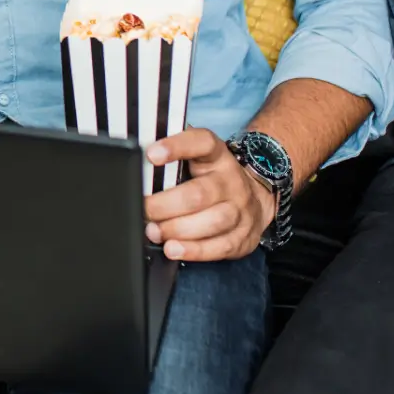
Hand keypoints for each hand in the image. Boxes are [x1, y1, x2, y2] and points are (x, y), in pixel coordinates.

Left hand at [143, 127, 276, 261]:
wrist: (256, 197)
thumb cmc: (213, 177)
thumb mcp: (199, 158)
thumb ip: (174, 157)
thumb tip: (138, 161)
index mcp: (217, 156)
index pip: (201, 143)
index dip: (177, 147)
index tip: (151, 154)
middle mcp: (231, 181)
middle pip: (199, 193)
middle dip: (165, 205)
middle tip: (144, 210)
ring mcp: (240, 210)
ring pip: (212, 222)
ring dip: (178, 230)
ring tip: (154, 232)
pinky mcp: (243, 236)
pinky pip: (220, 246)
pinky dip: (194, 251)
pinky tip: (174, 249)